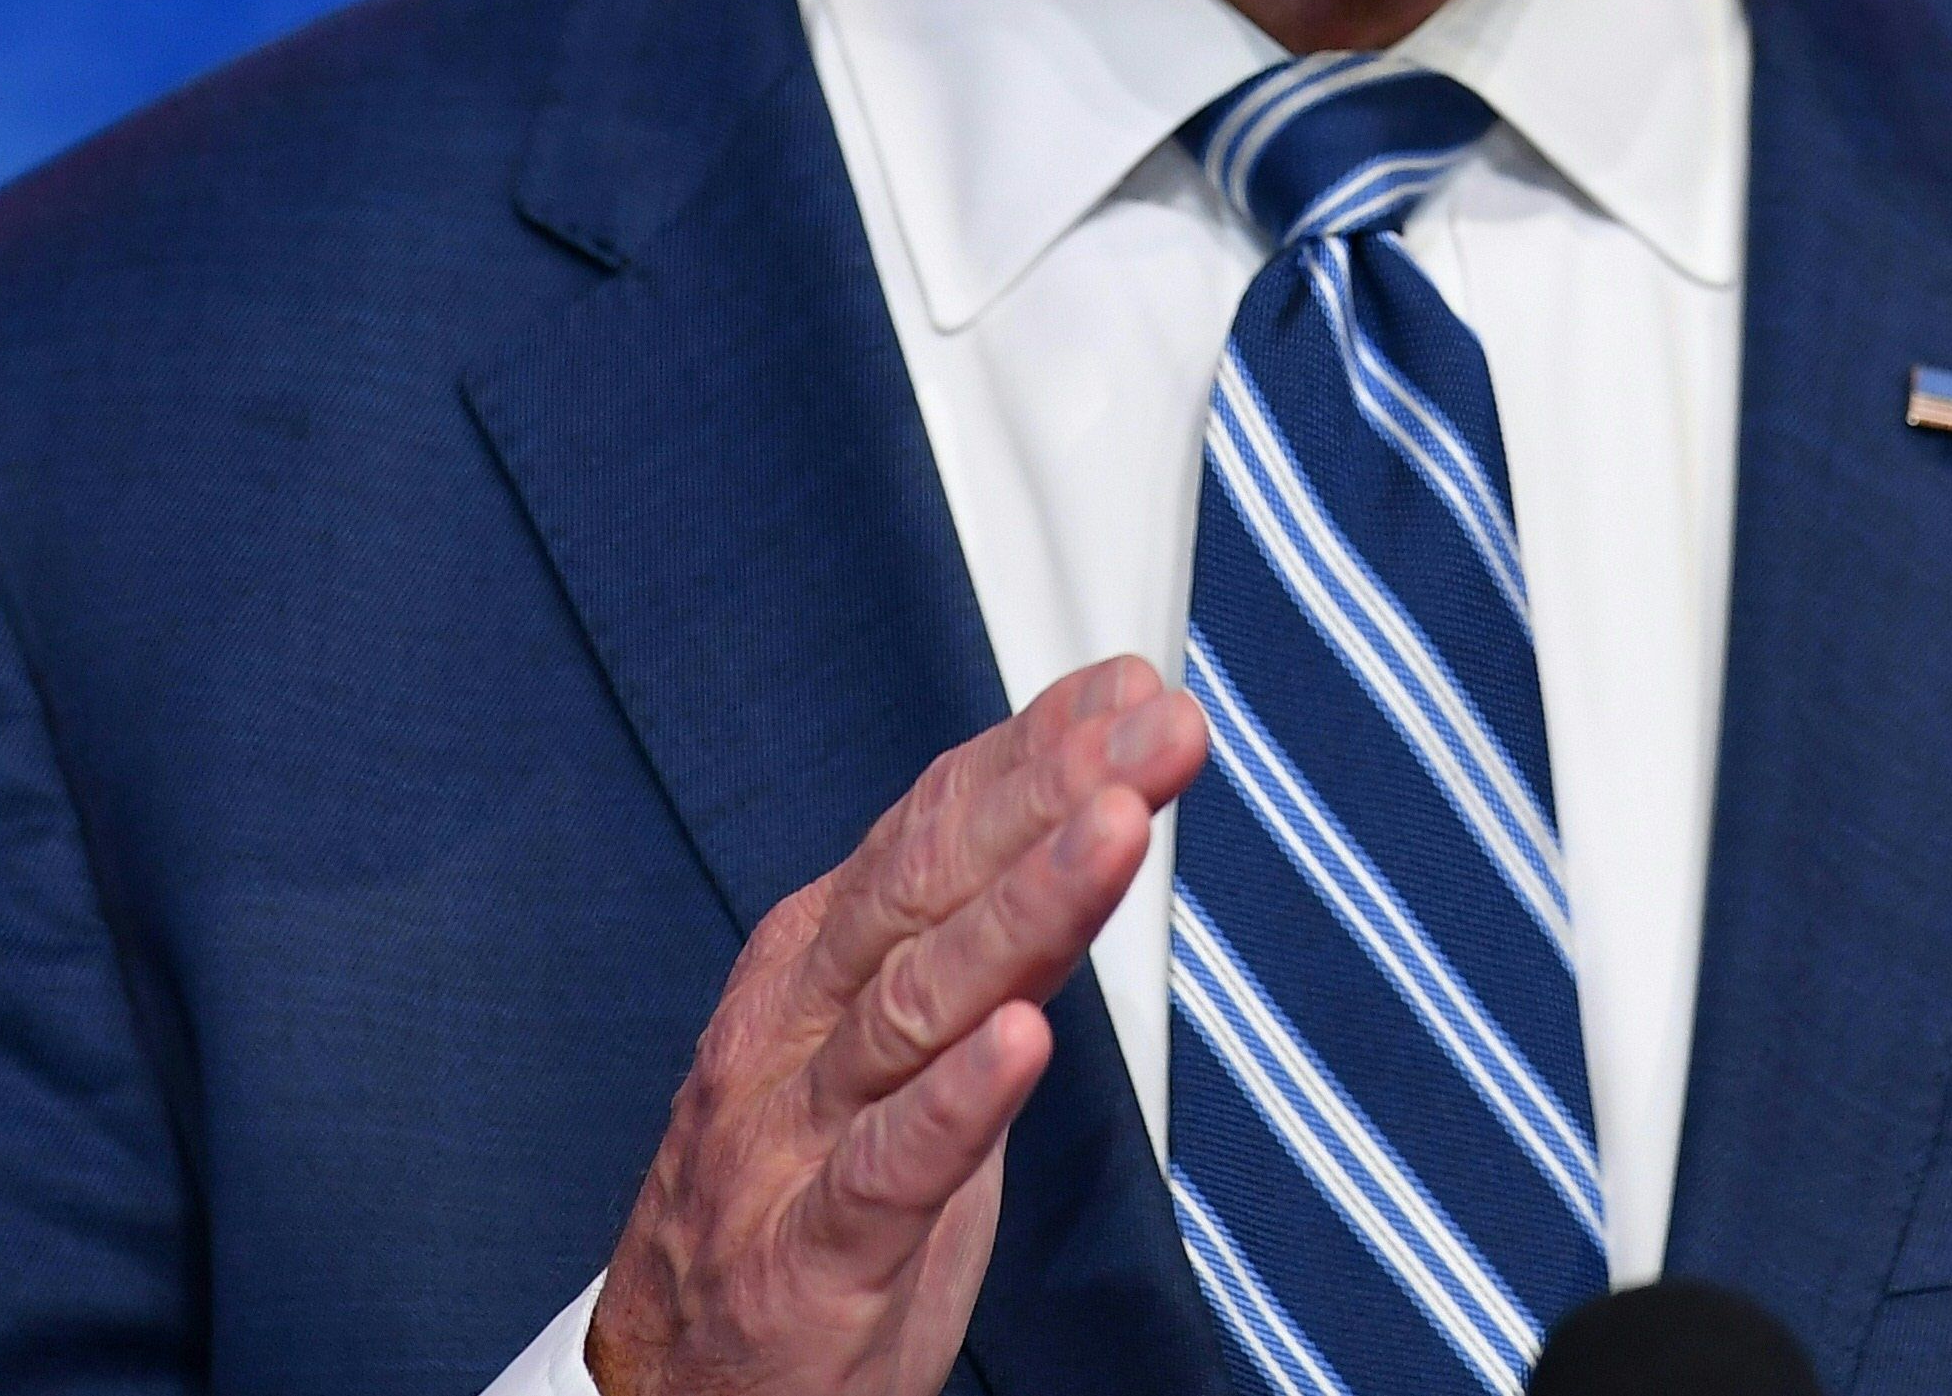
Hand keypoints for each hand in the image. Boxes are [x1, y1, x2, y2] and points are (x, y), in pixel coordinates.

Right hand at [585, 655, 1207, 1395]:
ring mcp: (791, 1143)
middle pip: (927, 889)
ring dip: (1023, 911)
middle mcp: (793, 1031)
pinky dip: (956, 1106)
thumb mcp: (890, 1049)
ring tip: (1116, 828)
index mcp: (813, 965)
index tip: (1135, 687)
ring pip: (914, 1008)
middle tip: (1160, 727)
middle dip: (1050, 795)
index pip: (930, 827)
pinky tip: (1023, 1041)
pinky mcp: (805, 1264)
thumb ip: (978, 934)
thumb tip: (1087, 797)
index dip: (1035, 752)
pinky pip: (885, 1175)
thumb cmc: (794, 1204)